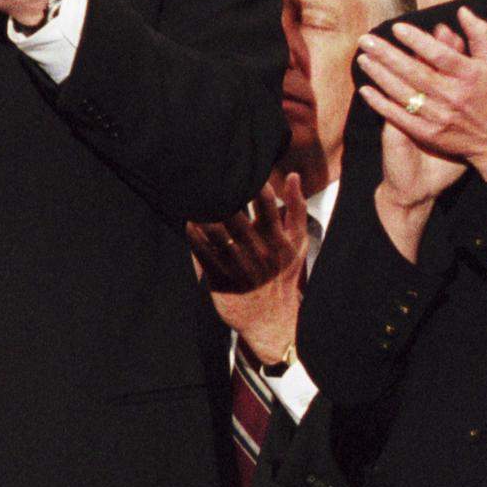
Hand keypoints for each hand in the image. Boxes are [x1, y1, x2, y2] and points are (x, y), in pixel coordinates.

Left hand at [188, 170, 306, 364]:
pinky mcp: (219, 279)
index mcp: (278, 239)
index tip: (239, 169)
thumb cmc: (283, 273)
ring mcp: (238, 266)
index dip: (252, 182)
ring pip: (216, 232)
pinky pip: (202, 253)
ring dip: (203, 213)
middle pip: (236, 215)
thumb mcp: (298, 243)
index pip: (266, 203)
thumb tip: (292, 175)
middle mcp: (258, 251)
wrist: (270, 317)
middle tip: (207, 177)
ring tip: (194, 196)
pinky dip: (193, 235)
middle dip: (221, 195)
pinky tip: (188, 222)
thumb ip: (297, 209)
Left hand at [357, 8, 486, 178]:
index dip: (417, 41)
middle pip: (415, 72)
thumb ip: (479, 34)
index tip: (396, 28)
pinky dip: (381, 104)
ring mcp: (440, 116)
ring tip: (363, 59)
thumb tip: (462, 10)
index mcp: (469, 75)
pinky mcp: (429, 134)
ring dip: (380, 75)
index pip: (439, 55)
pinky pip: (400, 117)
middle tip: (365, 40)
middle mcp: (453, 95)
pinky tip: (365, 90)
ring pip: (404, 93)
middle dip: (387, 55)